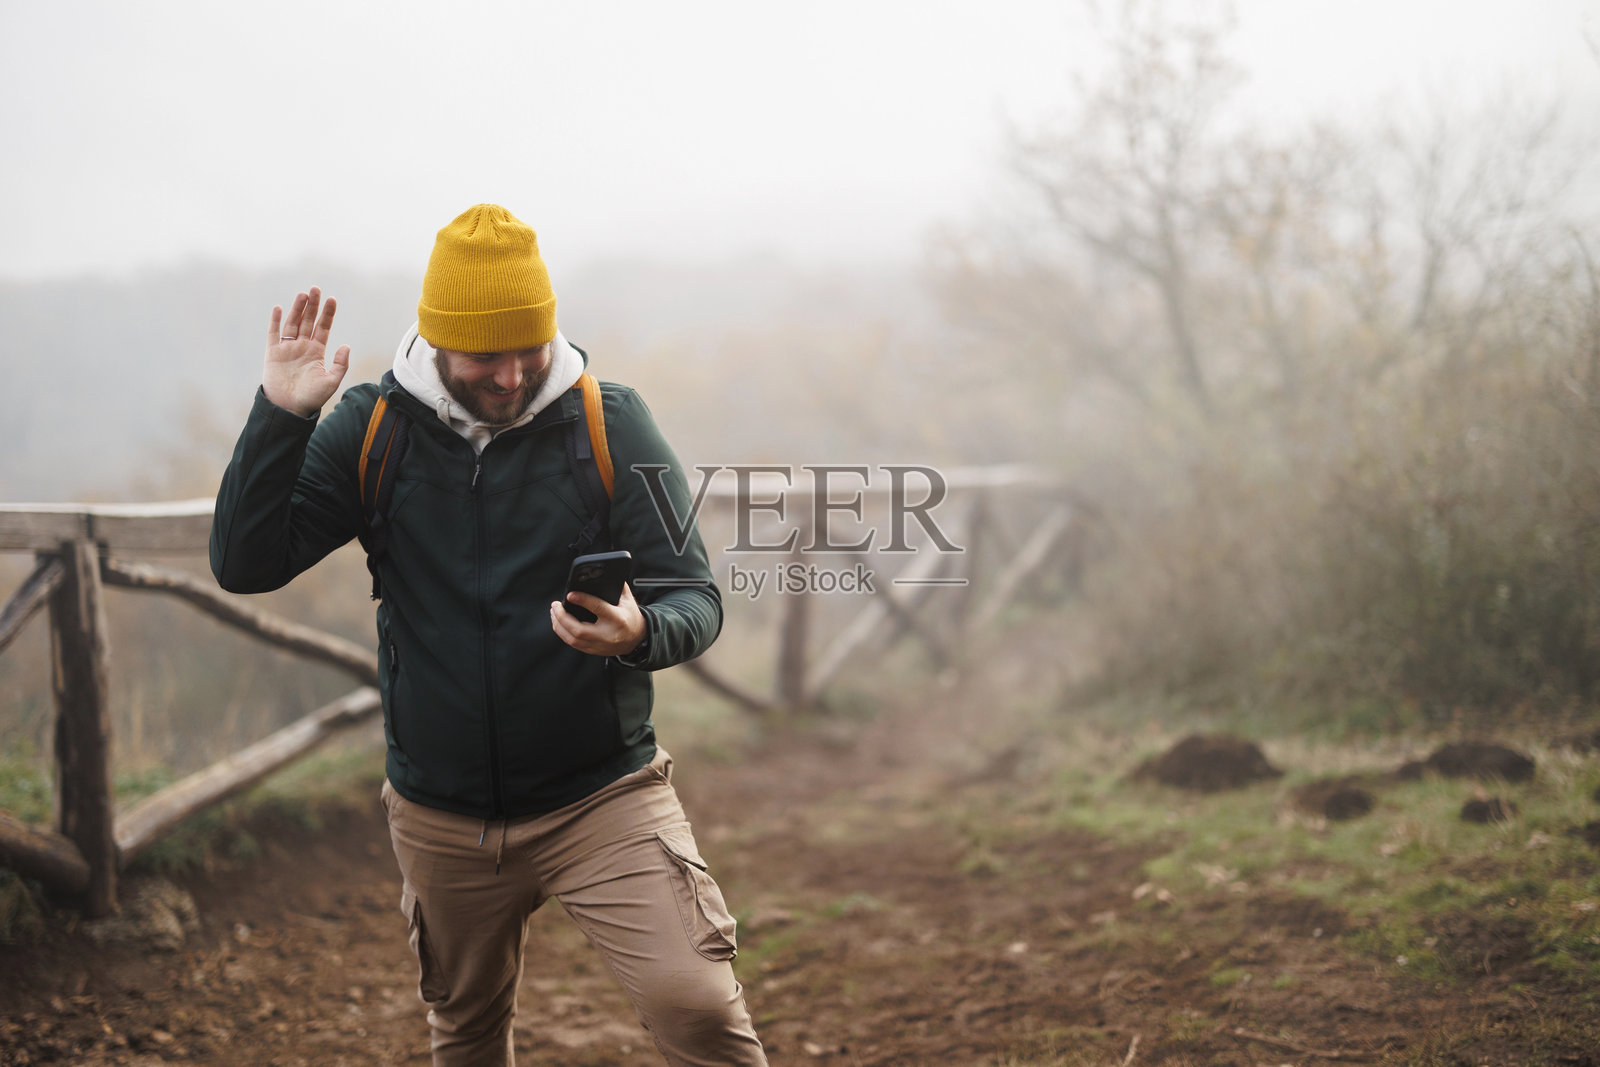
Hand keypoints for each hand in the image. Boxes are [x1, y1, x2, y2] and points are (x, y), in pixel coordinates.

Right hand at [263, 286, 350, 415]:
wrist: (289, 408)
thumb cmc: (311, 398)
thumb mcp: (331, 381)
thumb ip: (340, 364)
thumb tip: (346, 346)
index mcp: (317, 352)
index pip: (323, 328)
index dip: (328, 314)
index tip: (332, 299)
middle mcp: (302, 347)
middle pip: (308, 321)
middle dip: (312, 305)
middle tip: (316, 289)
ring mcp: (287, 348)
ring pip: (292, 323)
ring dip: (297, 308)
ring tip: (303, 294)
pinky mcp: (273, 353)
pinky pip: (274, 334)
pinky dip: (276, 321)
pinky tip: (280, 308)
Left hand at [550, 583, 646, 656]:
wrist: (637, 639)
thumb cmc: (630, 616)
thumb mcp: (628, 600)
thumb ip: (617, 586)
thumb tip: (601, 573)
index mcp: (618, 619)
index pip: (598, 608)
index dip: (582, 600)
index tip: (569, 594)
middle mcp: (607, 634)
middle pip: (579, 630)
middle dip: (562, 617)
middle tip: (555, 605)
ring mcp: (599, 645)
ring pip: (573, 639)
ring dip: (559, 626)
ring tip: (554, 612)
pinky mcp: (593, 650)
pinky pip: (573, 644)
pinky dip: (563, 633)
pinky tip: (559, 623)